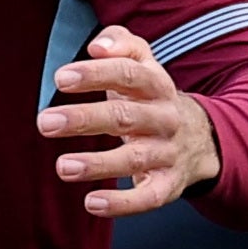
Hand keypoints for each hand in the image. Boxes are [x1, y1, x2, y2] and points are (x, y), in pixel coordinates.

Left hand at [37, 25, 219, 217]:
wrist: (202, 138)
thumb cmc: (151, 97)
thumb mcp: (144, 64)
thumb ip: (122, 44)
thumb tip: (98, 46)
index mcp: (157, 85)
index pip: (127, 74)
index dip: (95, 74)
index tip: (60, 79)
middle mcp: (165, 118)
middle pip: (125, 117)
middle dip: (84, 119)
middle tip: (44, 123)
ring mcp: (168, 154)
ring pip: (134, 159)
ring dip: (97, 164)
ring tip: (62, 167)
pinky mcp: (168, 186)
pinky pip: (148, 198)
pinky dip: (122, 204)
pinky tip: (91, 203)